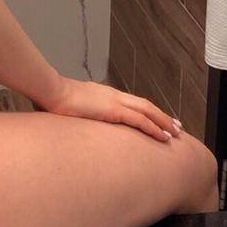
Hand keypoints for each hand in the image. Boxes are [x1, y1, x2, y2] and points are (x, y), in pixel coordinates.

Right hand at [36, 76, 182, 142]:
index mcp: (103, 95)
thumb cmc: (52, 99)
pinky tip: (163, 136)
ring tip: (176, 133)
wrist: (50, 91)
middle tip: (176, 126)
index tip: (155, 119)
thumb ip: (72, 114)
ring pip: (148, 111)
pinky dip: (154, 128)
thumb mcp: (66, 108)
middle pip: (144, 105)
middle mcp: (113, 96)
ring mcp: (114, 102)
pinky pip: (140, 120)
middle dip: (162, 116)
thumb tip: (66, 122)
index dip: (145, 111)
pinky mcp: (113, 110)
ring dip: (163, 122)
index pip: (130, 103)